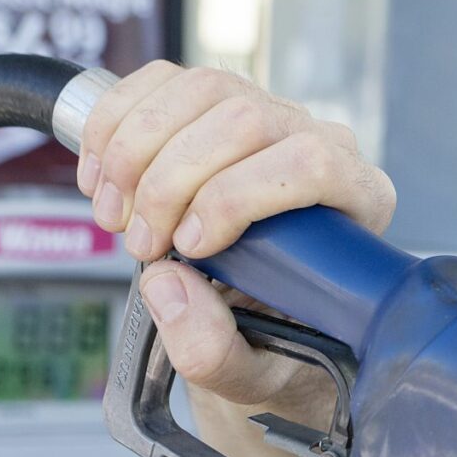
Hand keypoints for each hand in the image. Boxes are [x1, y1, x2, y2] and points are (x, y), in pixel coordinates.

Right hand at [79, 61, 395, 456]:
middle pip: (246, 118)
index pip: (311, 163)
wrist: (251, 326)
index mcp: (358, 203)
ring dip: (136, 150)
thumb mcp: (249, 374)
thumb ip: (215, 350)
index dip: (235, 197)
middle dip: (171, 180)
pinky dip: (114, 125)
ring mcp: (270, 115)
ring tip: (113, 216)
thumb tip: (169, 284)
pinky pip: (162, 82)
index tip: (188, 248)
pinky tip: (98, 177)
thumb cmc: (270, 347)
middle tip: (138, 244)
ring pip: (201, 90)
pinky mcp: (216, 104)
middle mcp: (322, 145)